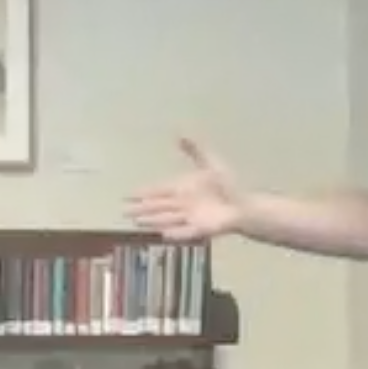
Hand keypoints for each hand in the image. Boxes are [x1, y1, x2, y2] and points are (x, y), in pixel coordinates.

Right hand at [127, 139, 243, 242]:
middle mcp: (182, 204)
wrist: (243, 204)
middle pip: (158, 207)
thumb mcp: (211, 163)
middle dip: (142, 209)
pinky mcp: (201, 229)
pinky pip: (186, 232)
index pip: (159, 191)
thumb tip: (179, 133)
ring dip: (153, 221)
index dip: (143, 194)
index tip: (128, 196)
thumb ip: (195, 150)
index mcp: (182, 189)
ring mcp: (190, 218)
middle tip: (124, 212)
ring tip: (137, 222)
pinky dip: (176, 233)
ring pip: (167, 219)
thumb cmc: (228, 185)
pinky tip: (164, 235)